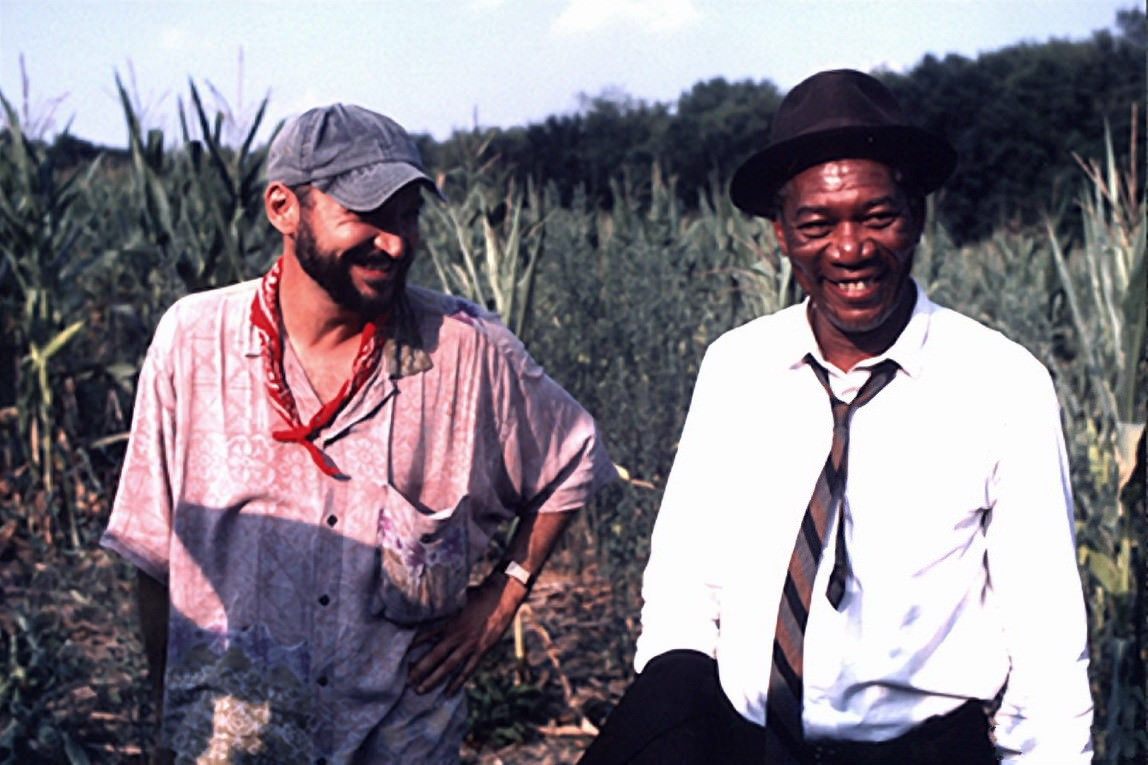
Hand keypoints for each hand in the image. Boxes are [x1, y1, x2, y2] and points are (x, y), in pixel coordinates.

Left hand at [408, 575, 524, 694]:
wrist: (503, 596)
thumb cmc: (480, 593)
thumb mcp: (458, 595)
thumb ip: (444, 602)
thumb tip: (428, 598)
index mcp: (449, 620)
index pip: (426, 634)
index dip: (412, 644)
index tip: (399, 653)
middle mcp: (457, 634)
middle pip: (434, 655)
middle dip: (419, 669)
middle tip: (405, 681)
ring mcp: (469, 644)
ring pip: (448, 666)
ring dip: (433, 679)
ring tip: (419, 690)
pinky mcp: (482, 650)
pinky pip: (467, 670)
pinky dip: (457, 682)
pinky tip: (448, 693)